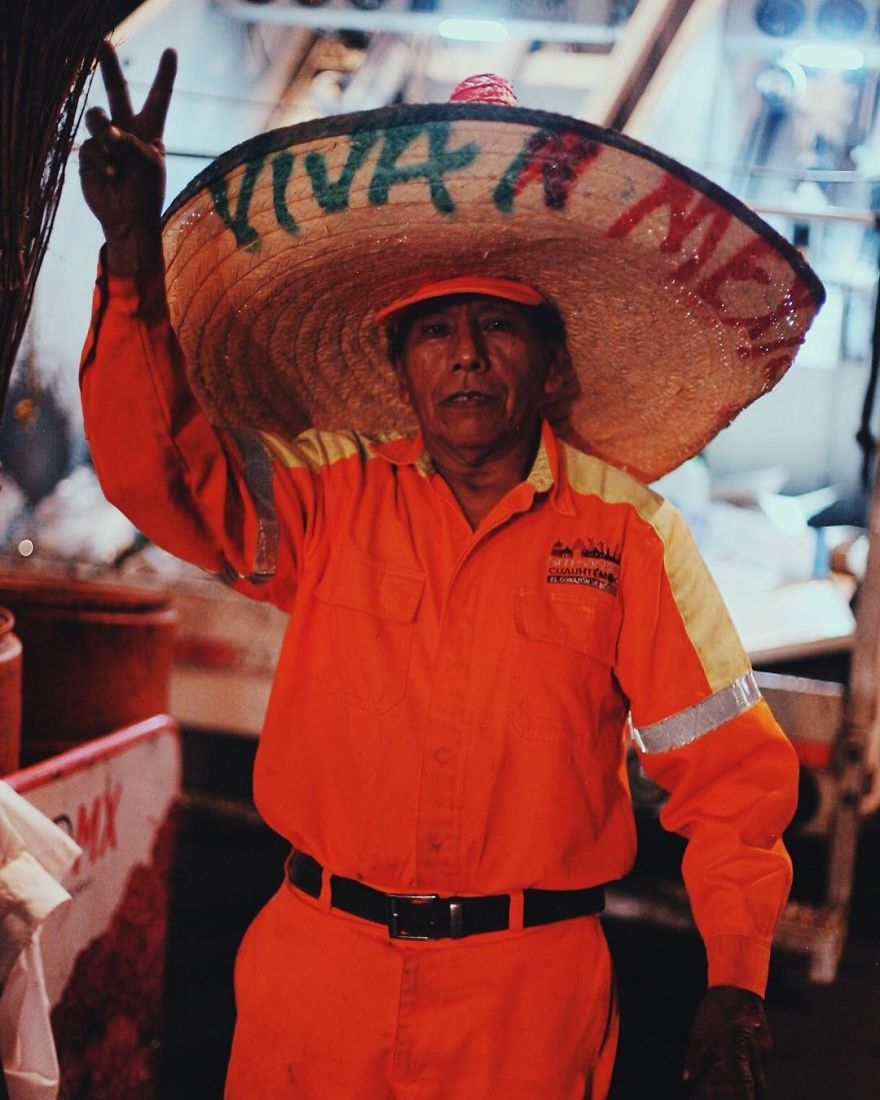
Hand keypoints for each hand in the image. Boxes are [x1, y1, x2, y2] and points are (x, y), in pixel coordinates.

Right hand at [78, 42, 176, 273]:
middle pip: (116, 91)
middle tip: (104, 43)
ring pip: (96, 118)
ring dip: (104, 133)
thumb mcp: (147, 164)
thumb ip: (128, 142)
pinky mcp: (89, 153)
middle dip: (109, 67)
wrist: (128, 219)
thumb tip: (104, 130)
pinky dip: (100, 161)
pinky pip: (90, 146)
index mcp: (150, 131)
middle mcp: (127, 130)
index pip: (158, 98)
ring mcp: (105, 140)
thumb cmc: (146, 193)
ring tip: (114, 154)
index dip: (164, 75)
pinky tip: (110, 177)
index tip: (170, 52)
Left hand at [683, 986, 771, 1098]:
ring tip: (717, 1065)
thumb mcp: (698, 1034)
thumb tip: (687, 1077)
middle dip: (743, 1094)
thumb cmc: (715, 1011)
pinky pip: (759, 1061)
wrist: (737, 986)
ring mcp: (764, 1050)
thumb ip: (693, 1059)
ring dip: (742, 1076)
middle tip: (720, 1087)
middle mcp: (754, 1056)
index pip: (745, 1088)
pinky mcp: (767, 1043)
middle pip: (757, 1088)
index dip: (745, 1099)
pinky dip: (747, 1064)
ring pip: (757, 1074)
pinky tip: (731, 1051)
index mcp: (737, 1056)